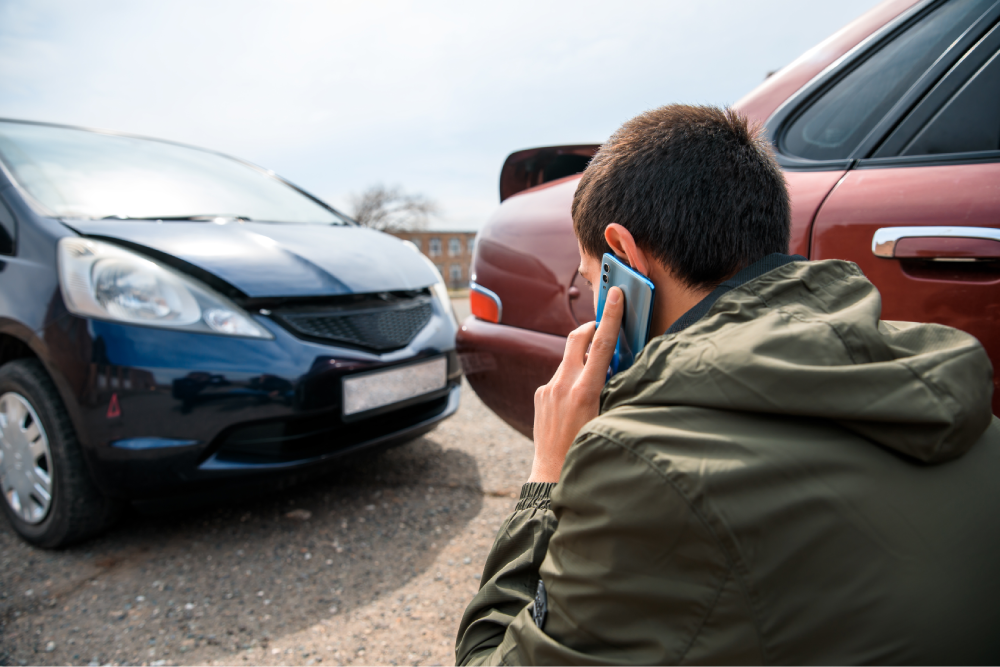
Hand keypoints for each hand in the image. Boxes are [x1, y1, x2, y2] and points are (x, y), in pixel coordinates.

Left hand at [528, 286, 623, 482]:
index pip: (602, 344)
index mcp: (584, 390)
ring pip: (569, 361)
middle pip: (578, 339)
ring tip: (595, 381)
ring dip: (583, 361)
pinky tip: (578, 403)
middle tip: (603, 326)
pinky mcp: (540, 395)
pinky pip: (560, 378)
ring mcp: (548, 389)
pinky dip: (572, 380)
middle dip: (591, 327)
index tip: (616, 294)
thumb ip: (611, 389)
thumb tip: (616, 368)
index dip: (612, 316)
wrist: (553, 474)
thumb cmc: (586, 451)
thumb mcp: (607, 418)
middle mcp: (563, 385)